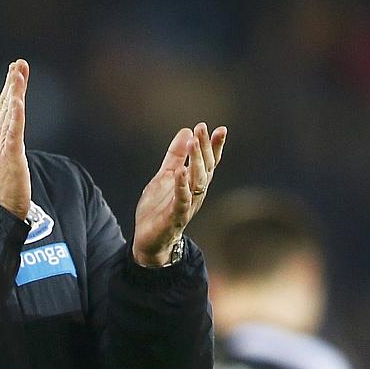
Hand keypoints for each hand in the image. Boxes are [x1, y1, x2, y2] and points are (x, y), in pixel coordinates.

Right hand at [0, 60, 30, 218]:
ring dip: (14, 91)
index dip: (10, 90)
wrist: (0, 211)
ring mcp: (2, 146)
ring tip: (18, 71)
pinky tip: (16, 101)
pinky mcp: (9, 156)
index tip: (16, 71)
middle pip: (6, 106)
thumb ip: (10, 149)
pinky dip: (14, 115)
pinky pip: (12, 132)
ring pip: (9, 113)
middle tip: (19, 63)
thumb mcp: (8, 164)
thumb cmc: (5, 191)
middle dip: (13, 83)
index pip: (5, 110)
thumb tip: (12, 142)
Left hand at [132, 122, 226, 266]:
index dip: (215, 146)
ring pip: (198, 182)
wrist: (149, 241)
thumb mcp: (164, 176)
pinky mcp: (175, 217)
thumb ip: (175, 156)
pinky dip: (182, 185)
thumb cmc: (159, 209)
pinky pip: (182, 200)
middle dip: (205, 148)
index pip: (209, 162)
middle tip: (202, 128)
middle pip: (205, 168)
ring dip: (196, 161)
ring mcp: (188, 205)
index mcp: (194, 184)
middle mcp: (196, 194)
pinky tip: (181, 171)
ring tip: (193, 142)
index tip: (220, 129)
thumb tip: (186, 131)